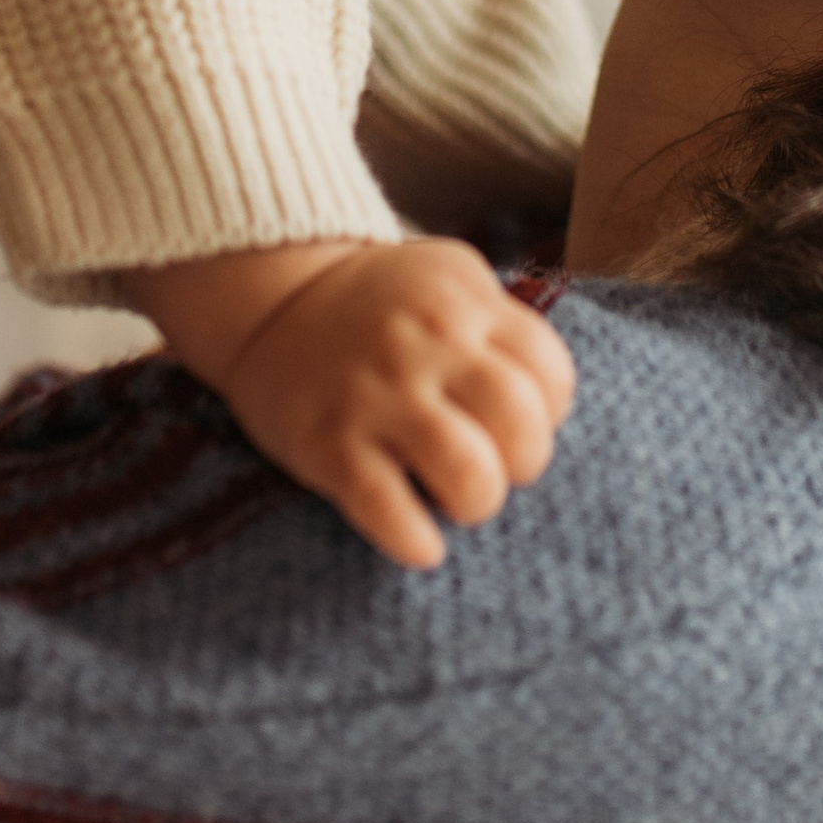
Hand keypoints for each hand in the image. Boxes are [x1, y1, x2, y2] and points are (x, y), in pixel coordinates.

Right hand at [131, 237, 577, 568]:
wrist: (271, 298)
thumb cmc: (378, 303)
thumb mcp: (446, 279)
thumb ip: (499, 322)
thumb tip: (550, 397)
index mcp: (463, 303)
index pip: (551, 372)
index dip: (550, 412)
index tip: (521, 423)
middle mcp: (425, 345)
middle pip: (521, 424)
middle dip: (524, 463)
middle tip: (498, 467)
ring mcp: (376, 395)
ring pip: (469, 474)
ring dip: (477, 503)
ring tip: (460, 500)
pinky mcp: (328, 443)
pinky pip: (389, 511)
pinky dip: (416, 541)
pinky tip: (421, 543)